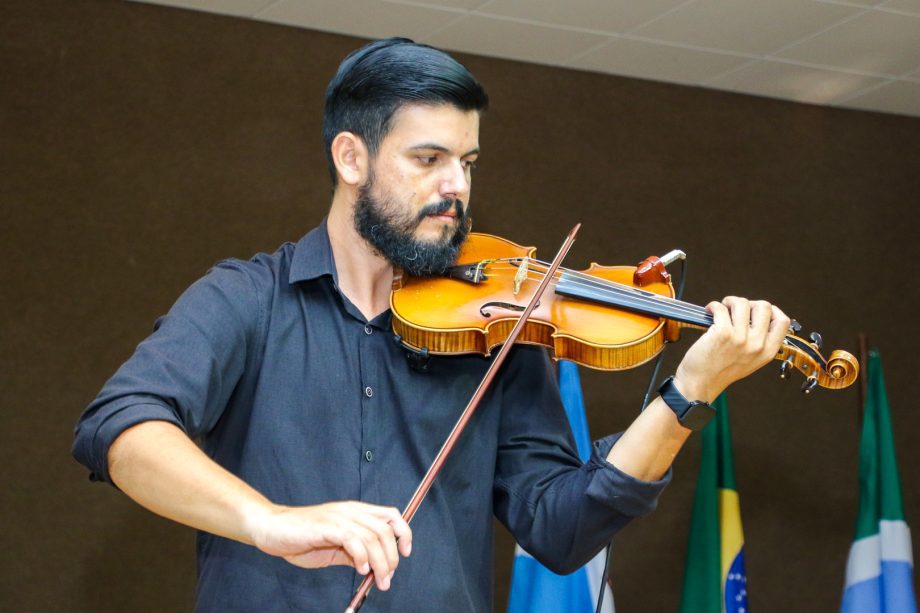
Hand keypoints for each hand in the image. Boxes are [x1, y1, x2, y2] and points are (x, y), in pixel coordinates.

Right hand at [246, 501, 412, 590]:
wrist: (271, 528)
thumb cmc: (301, 537)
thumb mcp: (334, 547)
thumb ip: (354, 553)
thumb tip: (373, 567)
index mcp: (355, 512)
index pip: (391, 515)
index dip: (404, 533)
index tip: (405, 554)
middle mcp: (351, 511)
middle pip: (385, 530)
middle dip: (392, 557)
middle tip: (387, 578)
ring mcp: (338, 517)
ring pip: (373, 536)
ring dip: (380, 562)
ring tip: (378, 579)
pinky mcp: (326, 526)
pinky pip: (353, 539)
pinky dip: (362, 556)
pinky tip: (360, 569)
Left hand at [674, 296, 789, 400]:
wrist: (701, 383)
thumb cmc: (722, 371)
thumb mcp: (751, 361)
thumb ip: (759, 342)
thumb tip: (755, 316)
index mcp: (768, 352)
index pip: (783, 322)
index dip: (772, 310)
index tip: (757, 310)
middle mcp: (757, 345)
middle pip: (764, 307)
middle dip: (748, 303)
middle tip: (735, 309)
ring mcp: (740, 339)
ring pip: (742, 303)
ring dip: (729, 302)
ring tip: (722, 309)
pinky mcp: (722, 334)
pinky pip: (721, 308)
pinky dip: (714, 306)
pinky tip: (710, 312)